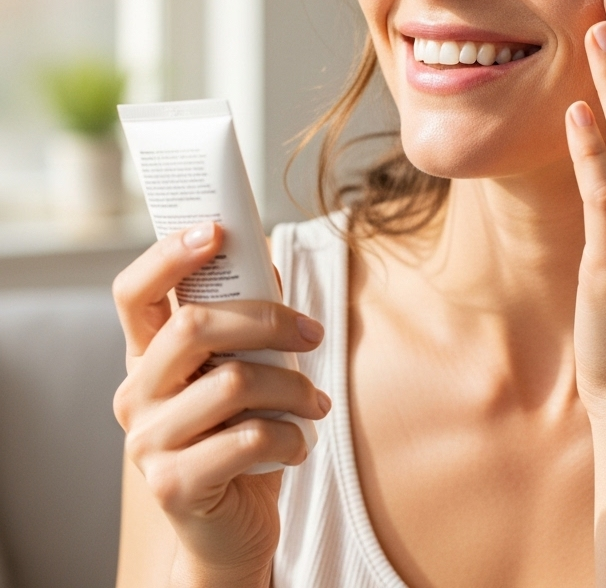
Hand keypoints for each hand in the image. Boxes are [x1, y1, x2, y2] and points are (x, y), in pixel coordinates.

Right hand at [111, 223, 331, 577]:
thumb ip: (246, 322)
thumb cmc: (241, 437)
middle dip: (267, 320)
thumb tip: (269, 267)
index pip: (135, 292)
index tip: (217, 230)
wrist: (231, 528)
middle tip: (313, 333)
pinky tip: (299, 444)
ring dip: (292, 387)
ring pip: (232, 380)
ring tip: (315, 402)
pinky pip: (247, 438)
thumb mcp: (244, 370)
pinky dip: (289, 436)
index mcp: (149, 356)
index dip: (168, 255)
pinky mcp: (172, 485)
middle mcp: (137, 393)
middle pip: (193, 325)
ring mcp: (147, 442)